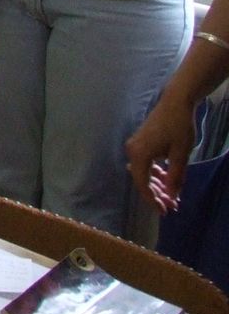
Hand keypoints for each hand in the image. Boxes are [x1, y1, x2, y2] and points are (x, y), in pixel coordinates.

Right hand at [125, 94, 196, 211]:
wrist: (175, 102)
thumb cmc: (179, 127)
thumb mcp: (181, 154)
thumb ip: (175, 177)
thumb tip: (172, 196)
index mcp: (139, 155)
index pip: (142, 184)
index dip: (152, 200)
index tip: (165, 211)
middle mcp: (132, 151)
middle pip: (142, 179)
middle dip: (156, 194)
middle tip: (172, 206)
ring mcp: (135, 145)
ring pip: (144, 172)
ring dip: (156, 184)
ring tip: (172, 195)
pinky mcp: (140, 142)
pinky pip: (145, 163)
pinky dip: (155, 173)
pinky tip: (166, 177)